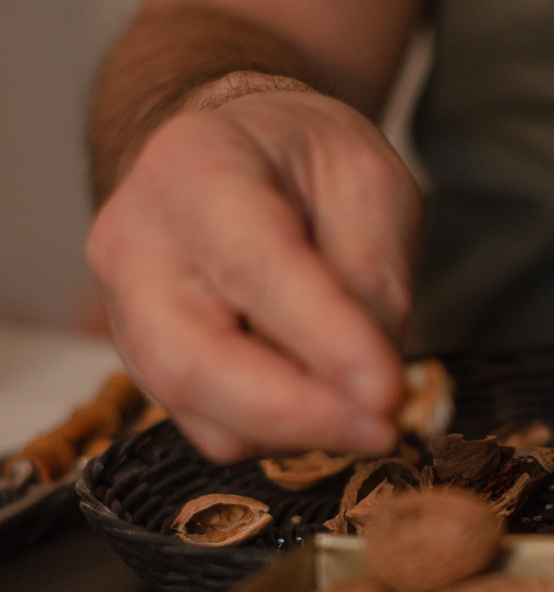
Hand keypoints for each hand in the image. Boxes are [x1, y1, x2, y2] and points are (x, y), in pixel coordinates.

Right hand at [86, 86, 419, 460]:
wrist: (236, 157)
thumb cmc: (305, 162)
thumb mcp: (366, 182)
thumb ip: (370, 278)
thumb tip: (373, 387)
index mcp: (193, 167)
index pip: (253, 268)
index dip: (322, 339)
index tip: (386, 390)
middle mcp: (137, 247)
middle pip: (195, 363)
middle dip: (298, 414)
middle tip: (384, 429)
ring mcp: (129, 319)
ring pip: (205, 414)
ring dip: (299, 431)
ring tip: (364, 404)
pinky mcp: (147, 373)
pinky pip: (214, 430)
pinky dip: (280, 434)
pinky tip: (322, 400)